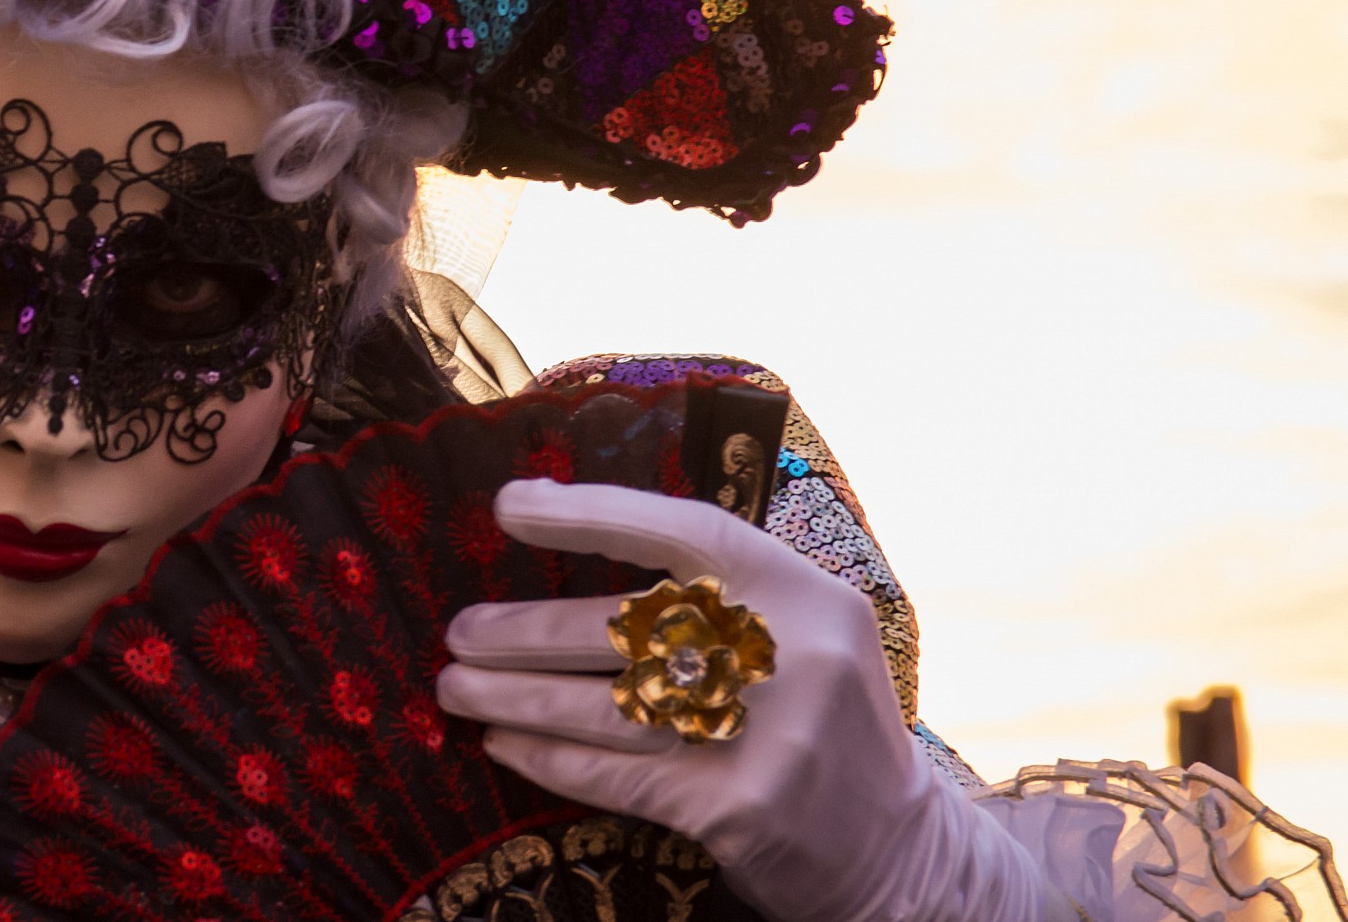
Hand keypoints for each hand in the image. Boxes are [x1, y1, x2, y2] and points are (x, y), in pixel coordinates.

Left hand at [435, 482, 1059, 921]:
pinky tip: (504, 743)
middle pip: (627, 627)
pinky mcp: (736, 808)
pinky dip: (549, 757)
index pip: (682, 531)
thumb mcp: (805, 633)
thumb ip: (721, 594)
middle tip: (459, 630)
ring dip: (517, 695)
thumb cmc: (825, 724)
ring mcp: (764, 736)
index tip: (508, 506)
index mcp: (803, 592)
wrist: (902, 854)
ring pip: (606, 705)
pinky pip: (615, 773)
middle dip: (527, 630)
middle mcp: (788, 656)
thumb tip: (578, 543)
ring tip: (457, 685)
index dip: (589, 514)